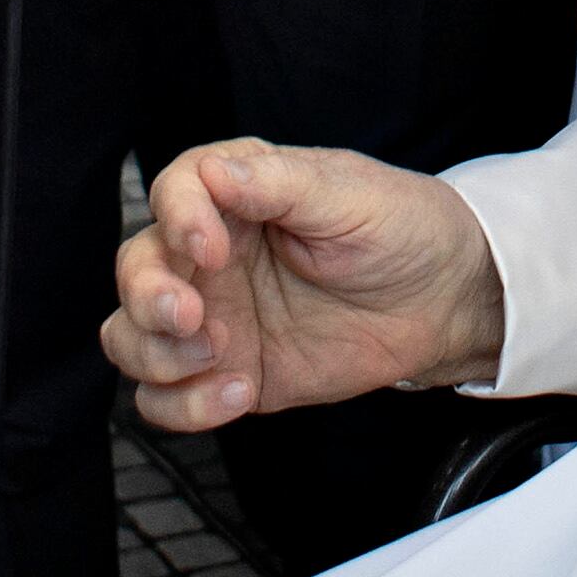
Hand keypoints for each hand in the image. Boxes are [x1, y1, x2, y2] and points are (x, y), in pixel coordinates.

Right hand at [104, 140, 503, 431]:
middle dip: (148, 296)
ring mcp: (215, 317)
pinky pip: (170, 398)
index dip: (176, 218)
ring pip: (132, 337)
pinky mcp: (229, 372)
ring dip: (155, 354)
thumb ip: (277, 184)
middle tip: (190, 317)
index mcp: (236, 196)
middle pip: (136, 270)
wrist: (444, 301)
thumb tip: (214, 171)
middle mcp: (212, 256)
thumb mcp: (348, 194)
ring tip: (219, 357)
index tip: (209, 246)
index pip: (172, 193)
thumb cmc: (400, 228)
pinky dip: (186, 404)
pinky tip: (239, 391)